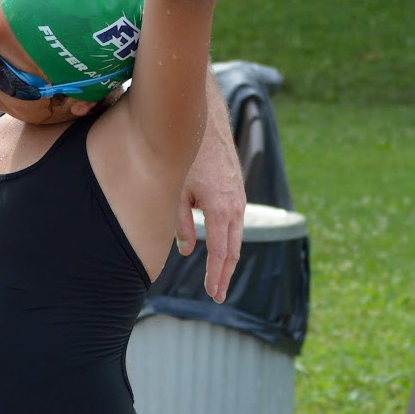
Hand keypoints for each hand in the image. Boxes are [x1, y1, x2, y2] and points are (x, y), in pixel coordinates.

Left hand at [174, 141, 245, 301]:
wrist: (204, 118)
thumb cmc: (186, 153)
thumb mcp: (176, 190)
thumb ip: (180, 223)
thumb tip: (186, 249)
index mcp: (221, 208)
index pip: (220, 252)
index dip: (216, 276)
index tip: (214, 295)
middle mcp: (236, 204)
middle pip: (233, 248)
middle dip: (225, 273)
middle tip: (218, 294)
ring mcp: (239, 195)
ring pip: (236, 234)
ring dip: (227, 256)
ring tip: (218, 275)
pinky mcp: (237, 187)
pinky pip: (234, 219)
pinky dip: (228, 236)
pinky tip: (219, 243)